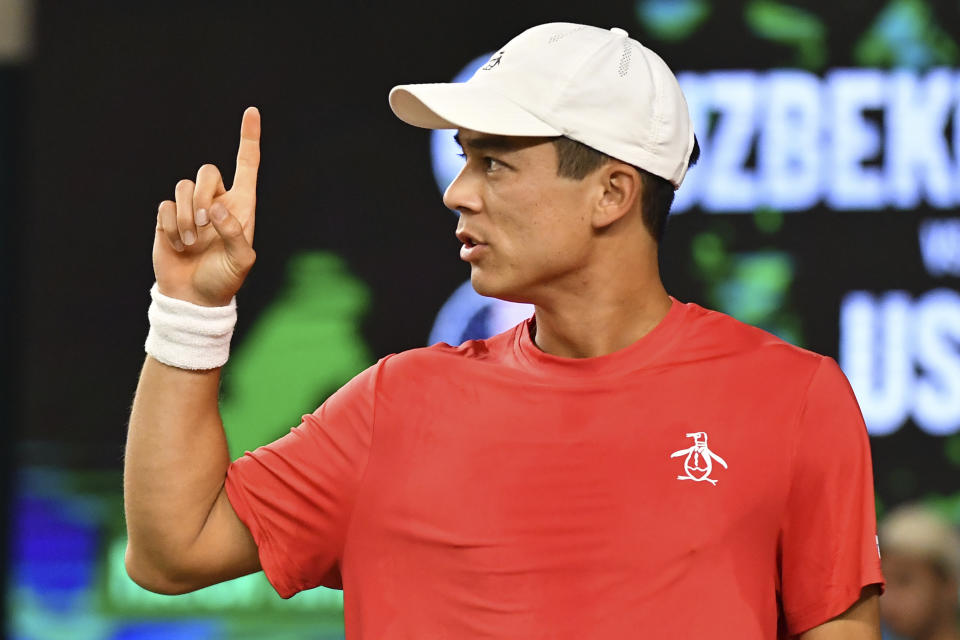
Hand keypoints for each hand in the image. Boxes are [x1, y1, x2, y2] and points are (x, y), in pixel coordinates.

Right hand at [153, 107, 260, 305]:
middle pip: (207, 170)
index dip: (249, 138)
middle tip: (204, 226)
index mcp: (241, 206)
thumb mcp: (242, 262)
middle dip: (203, 195)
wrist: (193, 298)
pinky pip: (164, 206)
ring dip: (185, 217)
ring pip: (182, 187)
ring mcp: (190, 209)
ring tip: (190, 243)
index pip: (247, 165)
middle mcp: (216, 202)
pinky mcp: (168, 218)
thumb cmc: (224, 280)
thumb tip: (216, 209)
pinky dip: (170, 226)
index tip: (251, 111)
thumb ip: (235, 235)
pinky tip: (177, 245)